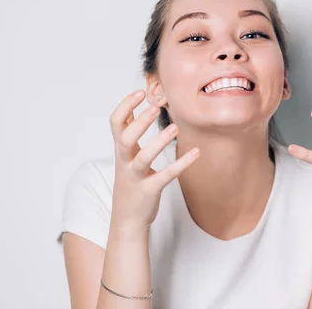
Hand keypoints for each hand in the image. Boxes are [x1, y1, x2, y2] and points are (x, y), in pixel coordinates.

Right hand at [108, 89, 199, 234]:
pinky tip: (196, 153)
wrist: (127, 219)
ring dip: (159, 142)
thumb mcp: (125, 157)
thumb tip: (132, 109)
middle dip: (139, 123)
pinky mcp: (149, 190)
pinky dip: (181, 164)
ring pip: (143, 158)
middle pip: (125, 138)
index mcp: (120, 150)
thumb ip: (127, 134)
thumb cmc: (130, 182)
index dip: (126, 106)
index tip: (140, 92)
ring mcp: (136, 177)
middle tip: (155, 108)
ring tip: (176, 128)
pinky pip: (165, 176)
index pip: (115, 122)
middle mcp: (125, 162)